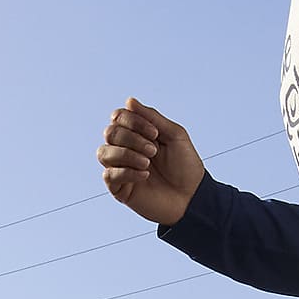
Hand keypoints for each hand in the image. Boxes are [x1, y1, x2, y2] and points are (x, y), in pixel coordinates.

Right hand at [97, 99, 204, 225]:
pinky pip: (109, 175)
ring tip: (148, 163)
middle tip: (153, 150)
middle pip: (110, 133)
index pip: (118, 117)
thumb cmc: (186, 167)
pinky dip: (127, 172)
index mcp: (137, 135)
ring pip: (104, 153)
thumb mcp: (175, 135)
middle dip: (132, 138)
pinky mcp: (120, 189)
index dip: (133, 120)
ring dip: (127, 154)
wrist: (194, 197)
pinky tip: (145, 175)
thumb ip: (152, 118)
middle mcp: (125, 149)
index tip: (155, 133)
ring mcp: (121, 169)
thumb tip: (129, 100)